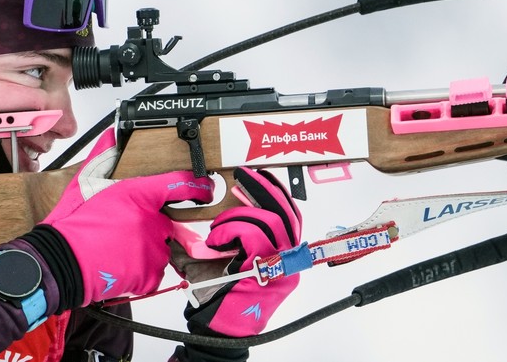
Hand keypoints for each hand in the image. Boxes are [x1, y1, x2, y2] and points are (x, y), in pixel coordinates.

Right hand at [40, 128, 214, 305]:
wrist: (60, 263)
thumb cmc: (71, 224)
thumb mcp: (84, 182)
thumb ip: (103, 156)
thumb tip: (112, 135)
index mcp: (138, 195)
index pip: (180, 184)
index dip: (197, 186)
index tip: (206, 189)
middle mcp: (150, 221)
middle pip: (165, 221)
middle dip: (149, 224)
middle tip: (123, 228)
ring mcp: (152, 249)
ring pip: (159, 246)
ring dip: (145, 247)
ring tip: (117, 247)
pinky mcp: (149, 274)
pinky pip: (154, 270)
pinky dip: (141, 269)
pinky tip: (119, 263)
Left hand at [183, 167, 301, 337]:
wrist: (218, 331)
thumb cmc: (220, 300)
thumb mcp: (225, 262)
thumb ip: (229, 240)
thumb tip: (221, 212)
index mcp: (284, 258)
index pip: (291, 217)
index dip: (277, 193)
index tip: (261, 177)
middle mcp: (288, 262)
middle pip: (285, 213)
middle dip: (263, 189)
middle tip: (244, 176)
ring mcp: (280, 267)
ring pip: (269, 221)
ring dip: (238, 215)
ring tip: (219, 226)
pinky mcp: (266, 270)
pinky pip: (251, 234)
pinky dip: (229, 230)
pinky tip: (216, 240)